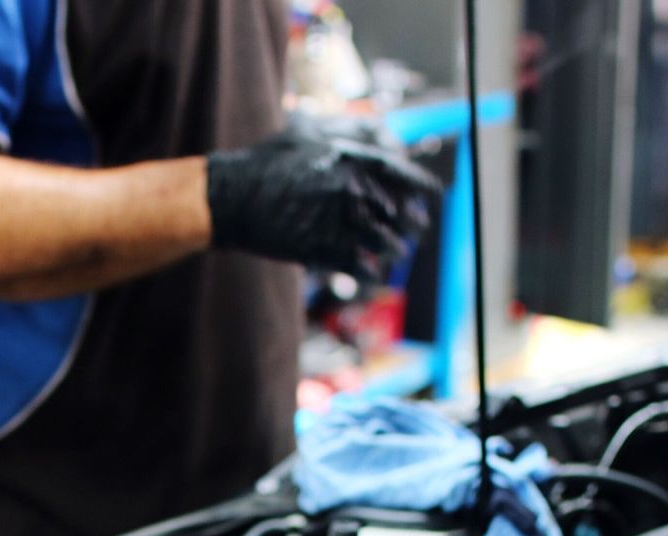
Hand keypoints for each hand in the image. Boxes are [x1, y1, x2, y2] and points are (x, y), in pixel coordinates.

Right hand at [207, 125, 441, 280]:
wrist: (232, 196)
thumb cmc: (268, 162)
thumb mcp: (308, 131)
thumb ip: (348, 130)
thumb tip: (384, 131)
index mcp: (349, 158)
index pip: (402, 174)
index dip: (424, 187)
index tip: (435, 196)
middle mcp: (348, 189)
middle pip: (398, 213)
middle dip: (412, 225)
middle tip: (418, 231)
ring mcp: (335, 221)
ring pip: (384, 243)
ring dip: (394, 251)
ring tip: (397, 253)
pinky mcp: (320, 248)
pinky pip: (359, 266)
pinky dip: (371, 272)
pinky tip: (374, 273)